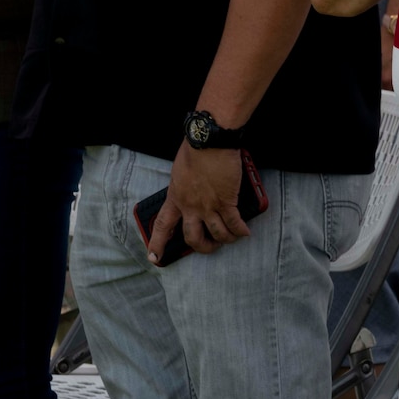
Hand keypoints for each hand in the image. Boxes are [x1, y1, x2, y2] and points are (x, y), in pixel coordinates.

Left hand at [147, 144, 252, 261]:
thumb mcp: (179, 172)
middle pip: (192, 237)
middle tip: (208, 247)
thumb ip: (183, 187)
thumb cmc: (195, 149)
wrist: (209, 141)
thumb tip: (190, 192)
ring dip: (225, 239)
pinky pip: (234, 223)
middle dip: (202, 247)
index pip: (162, 226)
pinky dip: (240, 230)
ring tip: (230, 238)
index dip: (157, 244)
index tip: (154, 258)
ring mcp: (208, 205)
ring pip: (216, 233)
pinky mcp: (226, 201)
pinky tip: (245, 232)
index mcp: (175, 197)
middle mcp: (190, 206)